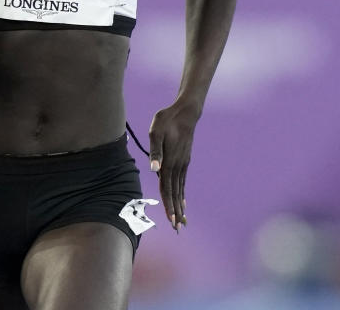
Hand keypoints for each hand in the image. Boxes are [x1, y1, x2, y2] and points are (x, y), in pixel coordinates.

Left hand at [148, 102, 198, 231]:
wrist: (185, 112)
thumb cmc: (167, 120)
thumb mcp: (156, 131)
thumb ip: (155, 152)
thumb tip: (154, 170)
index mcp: (170, 161)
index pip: (167, 188)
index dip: (168, 205)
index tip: (171, 221)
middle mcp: (178, 166)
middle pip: (175, 193)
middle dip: (176, 211)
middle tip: (178, 229)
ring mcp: (183, 163)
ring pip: (180, 189)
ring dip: (180, 205)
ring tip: (182, 221)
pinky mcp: (184, 160)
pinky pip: (182, 181)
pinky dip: (182, 194)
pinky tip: (183, 201)